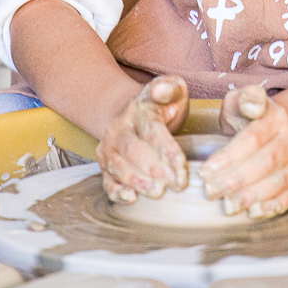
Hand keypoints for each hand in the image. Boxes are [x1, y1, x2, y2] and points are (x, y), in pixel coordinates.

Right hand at [95, 75, 189, 203]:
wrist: (134, 113)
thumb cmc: (160, 106)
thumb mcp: (171, 90)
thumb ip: (170, 88)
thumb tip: (162, 90)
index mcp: (138, 110)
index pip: (152, 130)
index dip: (167, 150)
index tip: (182, 168)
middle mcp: (119, 128)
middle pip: (133, 150)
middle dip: (154, 168)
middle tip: (173, 184)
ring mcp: (109, 147)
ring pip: (118, 166)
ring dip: (137, 181)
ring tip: (157, 192)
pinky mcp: (105, 165)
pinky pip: (107, 180)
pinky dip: (117, 192)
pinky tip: (131, 199)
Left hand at [198, 84, 287, 219]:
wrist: (278, 128)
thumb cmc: (249, 117)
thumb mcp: (239, 101)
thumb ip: (241, 99)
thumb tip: (252, 106)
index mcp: (276, 115)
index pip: (254, 138)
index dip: (229, 156)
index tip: (206, 170)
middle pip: (266, 162)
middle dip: (236, 180)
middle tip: (211, 191)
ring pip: (279, 180)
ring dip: (251, 196)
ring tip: (228, 206)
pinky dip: (272, 206)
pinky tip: (252, 211)